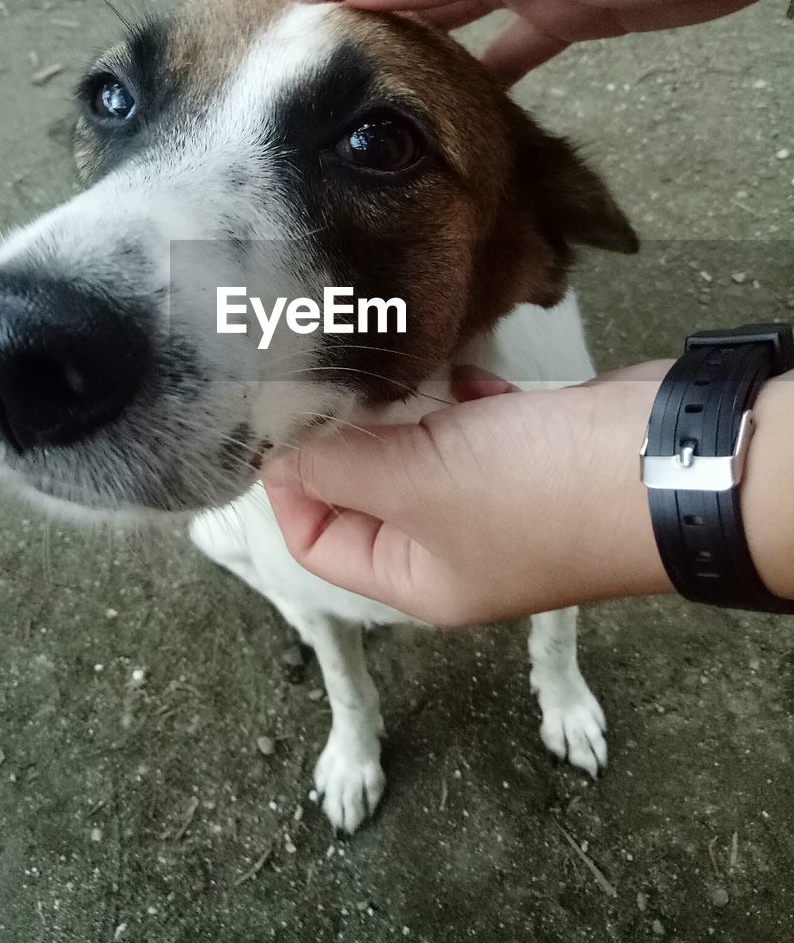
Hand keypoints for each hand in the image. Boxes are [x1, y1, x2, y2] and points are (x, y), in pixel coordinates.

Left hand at [263, 365, 672, 626]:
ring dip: (400, 406)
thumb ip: (341, 465)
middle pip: (365, 488)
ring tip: (381, 364)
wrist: (668, 462)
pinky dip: (455, 394)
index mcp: (416, 578)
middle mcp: (449, 545)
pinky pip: (468, 421)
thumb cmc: (540, 491)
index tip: (275, 417)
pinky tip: (459, 371)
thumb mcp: (420, 483)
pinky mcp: (528, 449)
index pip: (318, 540)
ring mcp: (493, 495)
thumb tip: (276, 451)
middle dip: (345, 433)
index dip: (288, 484)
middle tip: (321, 373)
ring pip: (416, 447)